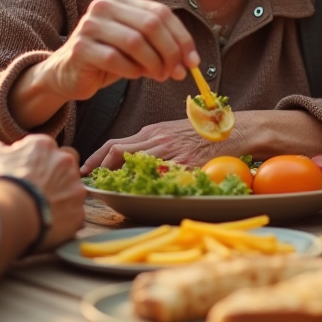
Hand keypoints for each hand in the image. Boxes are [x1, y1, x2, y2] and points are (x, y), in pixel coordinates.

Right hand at [0, 134, 85, 250]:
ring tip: (42, 210)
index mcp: (44, 146)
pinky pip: (74, 216)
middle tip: (40, 190)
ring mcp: (75, 188)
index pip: (47, 148)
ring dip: (62, 198)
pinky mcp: (78, 213)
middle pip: (66, 165)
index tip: (29, 174)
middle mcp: (65, 162)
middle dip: (57, 175)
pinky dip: (63, 221)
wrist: (10, 213)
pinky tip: (47, 225)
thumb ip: (2, 150)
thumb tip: (4, 150)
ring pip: (73, 191)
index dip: (37, 162)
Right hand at [37, 0, 196, 101]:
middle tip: (177, 72)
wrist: (67, 74)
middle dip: (170, 51)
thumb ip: (159, 46)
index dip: (181, 37)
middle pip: (150, 24)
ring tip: (159, 76)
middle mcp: (103, 7)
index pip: (160, 12)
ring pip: (135, 41)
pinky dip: (131, 70)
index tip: (193, 61)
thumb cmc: (106, 58)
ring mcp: (89, 26)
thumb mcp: (136, 47)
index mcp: (119, 0)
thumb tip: (189, 62)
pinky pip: (115, 59)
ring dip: (154, 63)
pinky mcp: (80, 48)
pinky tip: (134, 75)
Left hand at [80, 118, 251, 174]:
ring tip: (104, 188)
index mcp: (154, 131)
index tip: (86, 168)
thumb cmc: (206, 132)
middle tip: (86, 179)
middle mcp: (157, 139)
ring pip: (132, 161)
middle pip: (116, 150)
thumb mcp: (175, 132)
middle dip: (97, 166)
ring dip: (115, 176)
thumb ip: (156, 143)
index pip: (116, 143)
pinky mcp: (185, 162)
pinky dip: (145, 183)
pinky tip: (137, 191)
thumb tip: (135, 159)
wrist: (235, 129)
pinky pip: (159, 174)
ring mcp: (170, 150)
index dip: (97, 156)